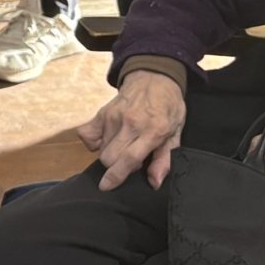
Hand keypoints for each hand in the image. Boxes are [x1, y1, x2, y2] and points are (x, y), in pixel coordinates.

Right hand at [78, 68, 187, 190]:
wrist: (154, 77)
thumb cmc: (168, 107)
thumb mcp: (176, 133)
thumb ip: (165, 159)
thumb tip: (154, 182)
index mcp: (152, 131)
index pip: (128, 158)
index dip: (116, 176)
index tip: (106, 186)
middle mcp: (129, 123)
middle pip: (109, 157)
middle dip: (117, 166)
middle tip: (131, 158)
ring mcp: (112, 116)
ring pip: (100, 149)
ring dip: (110, 154)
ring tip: (124, 146)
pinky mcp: (101, 112)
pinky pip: (88, 135)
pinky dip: (95, 142)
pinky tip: (107, 139)